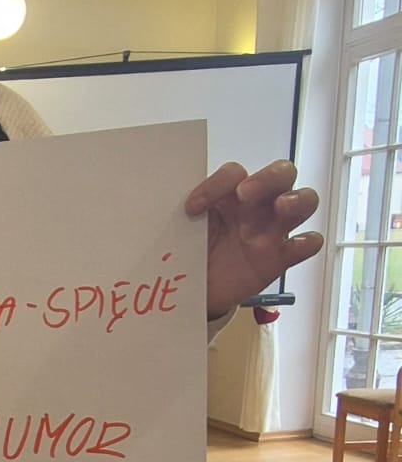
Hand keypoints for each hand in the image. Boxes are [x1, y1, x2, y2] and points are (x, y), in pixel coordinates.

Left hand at [186, 159, 321, 320]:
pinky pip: (309, 243)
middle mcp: (258, 204)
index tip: (192, 208)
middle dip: (268, 178)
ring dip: (296, 200)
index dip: (216, 184)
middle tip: (245, 194)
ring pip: (305, 200)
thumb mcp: (185, 232)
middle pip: (282, 173)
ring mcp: (274, 229)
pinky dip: (307, 241)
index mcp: (232, 192)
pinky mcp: (282, 257)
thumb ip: (182, 217)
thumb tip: (152, 204)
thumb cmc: (195, 250)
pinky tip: (293, 245)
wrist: (199, 289)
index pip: (234, 172)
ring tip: (280, 208)